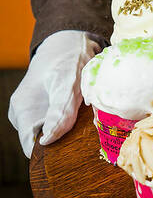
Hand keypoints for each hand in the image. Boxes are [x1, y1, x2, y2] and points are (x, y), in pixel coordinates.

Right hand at [8, 30, 100, 156]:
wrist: (70, 41)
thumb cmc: (68, 60)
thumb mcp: (68, 83)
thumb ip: (60, 111)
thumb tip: (47, 142)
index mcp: (22, 110)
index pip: (31, 149)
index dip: (50, 156)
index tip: (73, 156)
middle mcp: (24, 114)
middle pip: (42, 143)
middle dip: (62, 144)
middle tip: (86, 138)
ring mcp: (34, 111)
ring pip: (51, 133)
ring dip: (68, 133)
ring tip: (86, 123)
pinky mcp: (47, 108)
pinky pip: (57, 123)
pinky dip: (70, 123)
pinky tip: (83, 116)